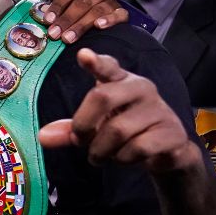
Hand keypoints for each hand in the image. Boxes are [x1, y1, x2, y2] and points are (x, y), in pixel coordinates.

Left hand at [38, 48, 200, 173]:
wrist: (168, 151)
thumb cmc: (126, 131)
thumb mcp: (97, 128)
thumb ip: (70, 130)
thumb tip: (43, 137)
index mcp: (121, 81)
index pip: (108, 67)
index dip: (95, 62)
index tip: (83, 55)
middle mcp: (142, 88)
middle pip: (102, 97)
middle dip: (83, 125)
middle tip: (79, 141)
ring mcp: (159, 110)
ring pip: (117, 131)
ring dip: (101, 151)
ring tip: (101, 156)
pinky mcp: (172, 133)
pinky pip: (137, 148)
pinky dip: (123, 159)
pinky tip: (126, 158)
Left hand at [42, 0, 126, 42]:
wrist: (103, 10)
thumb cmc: (77, 5)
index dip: (57, 5)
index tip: (47, 20)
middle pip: (82, 3)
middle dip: (66, 20)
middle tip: (54, 34)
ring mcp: (111, 1)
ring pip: (96, 11)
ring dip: (80, 26)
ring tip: (67, 39)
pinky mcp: (121, 13)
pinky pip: (118, 15)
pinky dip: (109, 20)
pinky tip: (99, 26)